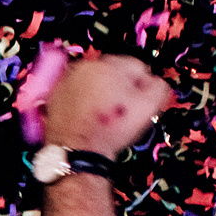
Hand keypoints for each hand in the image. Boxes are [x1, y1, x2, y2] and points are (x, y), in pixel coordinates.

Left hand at [42, 54, 175, 156]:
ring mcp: (67, 81)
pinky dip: (85, 103)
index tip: (140, 102)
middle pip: (115, 73)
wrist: (78, 150)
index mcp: (109, 64)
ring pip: (95, 84)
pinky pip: (78, 95)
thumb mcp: (149, 106)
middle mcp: (85, 67)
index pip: (137, 67)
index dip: (143, 87)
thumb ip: (160, 86)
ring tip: (106, 117)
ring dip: (102, 95)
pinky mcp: (56, 96)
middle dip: (122, 89)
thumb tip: (155, 83)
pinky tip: (91, 118)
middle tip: (123, 111)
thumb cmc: (110, 130)